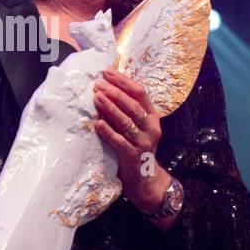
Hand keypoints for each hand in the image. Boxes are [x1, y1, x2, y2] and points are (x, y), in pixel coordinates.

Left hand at [93, 68, 166, 210]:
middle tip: (98, 84)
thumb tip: (106, 87)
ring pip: (127, 122)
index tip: (107, 72)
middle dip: (115, 93)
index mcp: (152, 116)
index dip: (124, 81)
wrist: (144, 178)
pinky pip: (120, 141)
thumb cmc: (136, 146)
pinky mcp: (133, 155)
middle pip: (134, 106)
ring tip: (96, 98)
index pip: (140, 93)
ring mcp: (144, 142)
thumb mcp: (137, 126)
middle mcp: (151, 127)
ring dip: (111, 109)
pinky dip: (108, 131)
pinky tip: (97, 123)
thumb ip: (127, 109)